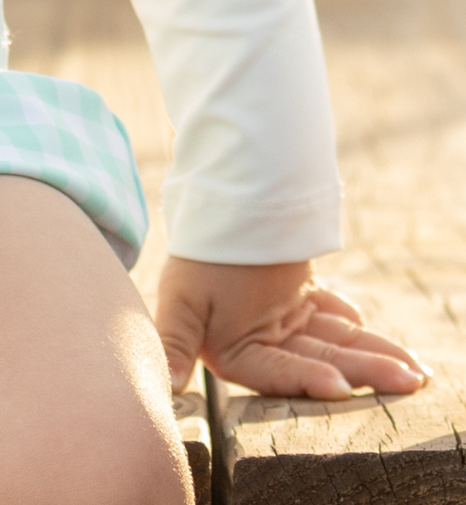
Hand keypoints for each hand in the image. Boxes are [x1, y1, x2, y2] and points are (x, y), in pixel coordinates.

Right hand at [155, 257, 428, 399]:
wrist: (220, 198)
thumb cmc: (198, 252)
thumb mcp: (181, 298)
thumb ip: (174, 342)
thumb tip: (167, 384)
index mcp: (231, 352)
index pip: (275, 372)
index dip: (306, 378)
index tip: (340, 384)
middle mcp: (262, 343)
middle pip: (318, 360)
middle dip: (362, 370)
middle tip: (404, 380)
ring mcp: (286, 322)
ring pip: (337, 343)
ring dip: (375, 356)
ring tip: (415, 373)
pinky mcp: (303, 300)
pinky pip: (342, 321)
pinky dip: (367, 333)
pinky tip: (397, 351)